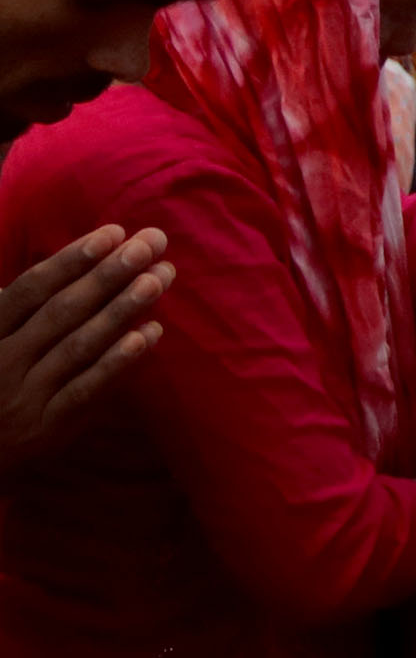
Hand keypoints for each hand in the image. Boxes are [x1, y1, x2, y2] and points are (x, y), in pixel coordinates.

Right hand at [0, 226, 171, 472]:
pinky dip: (120, 360)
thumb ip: (22, 306)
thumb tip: (79, 259)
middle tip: (151, 243)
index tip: (113, 232)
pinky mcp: (50, 425)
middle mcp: (4, 361)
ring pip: (79, 346)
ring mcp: (26, 395)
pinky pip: (89, 388)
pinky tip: (150, 332)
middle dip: (109, 274)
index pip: (31, 289)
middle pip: (62, 312)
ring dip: (122, 309)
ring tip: (159, 278)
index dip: (72, 260)